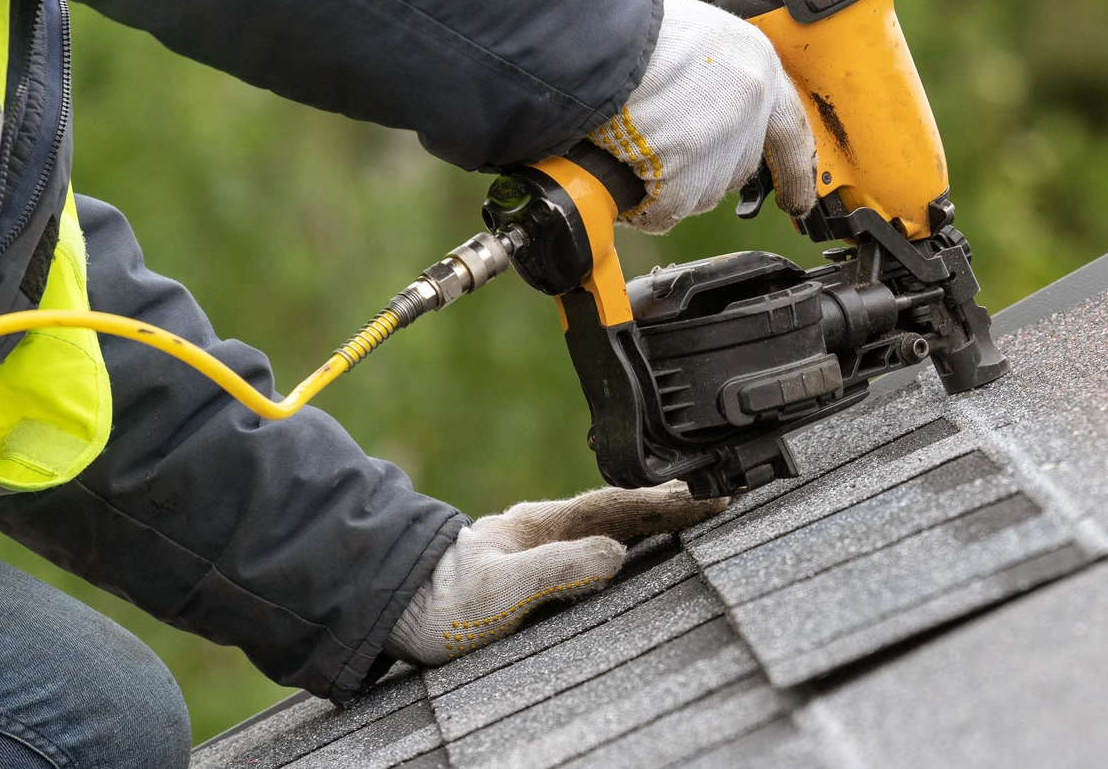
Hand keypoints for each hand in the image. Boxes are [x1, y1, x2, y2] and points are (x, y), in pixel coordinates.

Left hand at [384, 482, 725, 665]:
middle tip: (716, 497)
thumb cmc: (440, 605)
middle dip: (669, 504)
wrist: (392, 610)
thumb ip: (559, 569)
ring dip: (650, 519)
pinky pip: (592, 543)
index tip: (709, 500)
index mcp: (543, 524)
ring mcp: (537, 545)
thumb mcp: (502, 589)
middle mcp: (543, 528)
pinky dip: (625, 538)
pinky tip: (633, 547)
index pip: (620, 507)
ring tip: (688, 514)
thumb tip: (616, 554)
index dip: (668, 505)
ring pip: (607, 523)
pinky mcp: (530, 567)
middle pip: (620, 509)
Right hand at [589, 0, 816, 233]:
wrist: (598, 34)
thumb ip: (716, 74)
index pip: (791, 130)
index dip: (796, 168)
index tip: (799, 198)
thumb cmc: (632, 27)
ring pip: (703, 192)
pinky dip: (644, 205)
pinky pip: (668, 210)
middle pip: (738, 166)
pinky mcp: (685, 172)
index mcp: (756, 63)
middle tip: (661, 150)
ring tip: (631, 148)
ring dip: (668, 185)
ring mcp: (720, 140)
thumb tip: (706, 107)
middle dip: (701, 169)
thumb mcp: (696, 36)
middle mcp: (750, 103)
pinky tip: (624, 178)